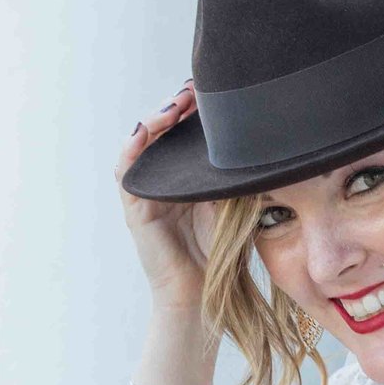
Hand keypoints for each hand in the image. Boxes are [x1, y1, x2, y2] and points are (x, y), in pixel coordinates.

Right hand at [116, 80, 213, 317]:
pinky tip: (146, 129)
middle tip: (194, 91)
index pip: (186, 136)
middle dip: (177, 108)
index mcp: (188, 180)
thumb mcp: (235, 202)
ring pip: (144, 146)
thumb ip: (236, 174)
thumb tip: (256, 137)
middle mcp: (165, 183)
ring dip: (157, 120)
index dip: (195, 113)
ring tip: (175, 105)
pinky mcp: (135, 209)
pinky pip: (126, 171)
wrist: (206, 293)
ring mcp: (147, 194)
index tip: (213, 93)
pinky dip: (133, 148)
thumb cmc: (224, 254)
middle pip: (163, 134)